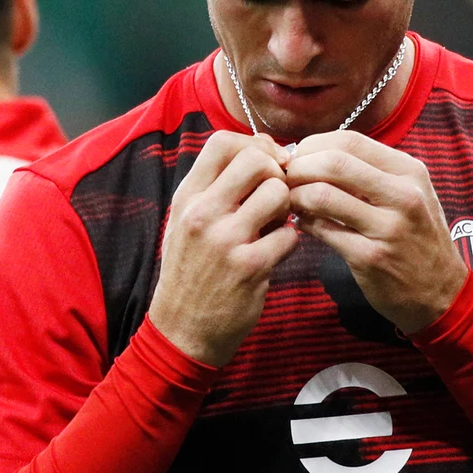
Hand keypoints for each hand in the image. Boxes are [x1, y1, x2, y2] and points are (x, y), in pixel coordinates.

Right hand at [149, 131, 300, 366]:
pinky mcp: (251, 267)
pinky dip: (289, 242)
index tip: (267, 162)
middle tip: (275, 195)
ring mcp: (226, 240)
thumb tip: (262, 150)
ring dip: (286, 208)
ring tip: (274, 225)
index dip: (254, 144)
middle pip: (256, 160)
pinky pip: (290, 235)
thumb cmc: (190, 270)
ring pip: (279, 193)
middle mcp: (203, 214)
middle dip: (276, 173)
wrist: (182, 330)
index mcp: (187, 198)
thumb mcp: (186, 222)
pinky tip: (274, 253)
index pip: (222, 142)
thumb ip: (216, 188)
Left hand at [284, 131, 470, 333]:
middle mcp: (403, 195)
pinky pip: (323, 230)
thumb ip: (372, 172)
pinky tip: (305, 224)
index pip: (349, 141)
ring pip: (322, 195)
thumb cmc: (417, 237)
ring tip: (291, 202)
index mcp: (410, 171)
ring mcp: (388, 228)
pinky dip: (305, 223)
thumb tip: (316, 153)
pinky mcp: (371, 258)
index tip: (299, 157)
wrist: (441, 292)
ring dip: (295, 196)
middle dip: (299, 167)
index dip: (314, 144)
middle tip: (285, 179)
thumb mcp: (410, 194)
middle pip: (333, 162)